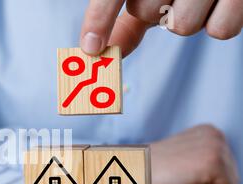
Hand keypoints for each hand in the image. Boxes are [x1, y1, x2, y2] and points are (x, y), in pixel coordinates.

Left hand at [80, 0, 242, 56]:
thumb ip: (120, 19)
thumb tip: (95, 49)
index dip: (100, 18)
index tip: (91, 48)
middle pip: (147, 12)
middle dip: (155, 12)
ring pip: (183, 25)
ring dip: (188, 18)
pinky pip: (221, 30)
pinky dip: (219, 21)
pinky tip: (220, 1)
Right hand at [151, 124, 239, 183]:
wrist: (133, 172)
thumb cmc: (152, 170)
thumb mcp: (184, 156)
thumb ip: (202, 157)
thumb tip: (220, 176)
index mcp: (209, 131)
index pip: (228, 167)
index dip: (204, 178)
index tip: (180, 171)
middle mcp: (216, 134)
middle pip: (232, 175)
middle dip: (207, 183)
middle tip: (179, 175)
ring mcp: (215, 146)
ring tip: (180, 178)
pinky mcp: (212, 162)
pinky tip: (183, 181)